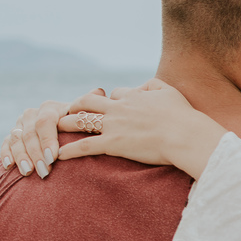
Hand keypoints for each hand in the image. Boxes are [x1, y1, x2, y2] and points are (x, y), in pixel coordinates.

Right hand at [0, 96, 84, 178]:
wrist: (68, 133)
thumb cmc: (82, 126)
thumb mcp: (86, 117)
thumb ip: (91, 107)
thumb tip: (100, 91)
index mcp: (51, 108)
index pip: (45, 122)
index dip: (48, 140)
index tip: (54, 158)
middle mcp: (33, 114)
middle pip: (30, 133)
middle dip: (36, 153)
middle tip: (43, 171)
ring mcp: (21, 124)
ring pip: (16, 138)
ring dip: (22, 156)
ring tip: (28, 172)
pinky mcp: (13, 135)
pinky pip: (6, 143)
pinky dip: (6, 154)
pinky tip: (9, 166)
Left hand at [2, 79, 226, 180]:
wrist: (187, 136)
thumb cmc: (184, 117)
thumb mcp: (171, 92)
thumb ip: (154, 85)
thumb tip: (143, 85)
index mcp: (134, 96)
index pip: (116, 93)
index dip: (112, 99)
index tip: (111, 107)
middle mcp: (118, 108)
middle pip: (88, 101)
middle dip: (76, 105)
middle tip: (69, 112)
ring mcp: (114, 125)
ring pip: (80, 120)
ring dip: (65, 124)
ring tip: (54, 129)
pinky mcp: (113, 144)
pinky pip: (84, 146)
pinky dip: (69, 150)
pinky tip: (59, 155)